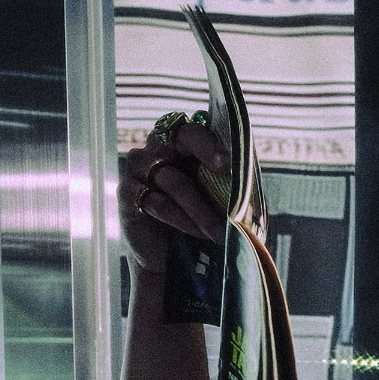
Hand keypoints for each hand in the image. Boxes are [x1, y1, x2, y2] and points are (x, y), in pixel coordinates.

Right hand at [117, 118, 229, 280]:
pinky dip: (184, 220)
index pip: (197, 123)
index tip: (229, 160)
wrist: (169, 256)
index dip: (212, 138)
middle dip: (205, 147)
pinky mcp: (128, 194)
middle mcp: (158, 146)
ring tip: (221, 231)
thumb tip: (250, 179)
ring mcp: (139, 167)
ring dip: (201, 208)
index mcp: (183, 141)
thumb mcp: (221, 201)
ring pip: (175, 181)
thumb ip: (233, 183)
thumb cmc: (200, 220)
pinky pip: (160, 204)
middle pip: (181, 134)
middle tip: (225, 167)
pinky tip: (201, 233)